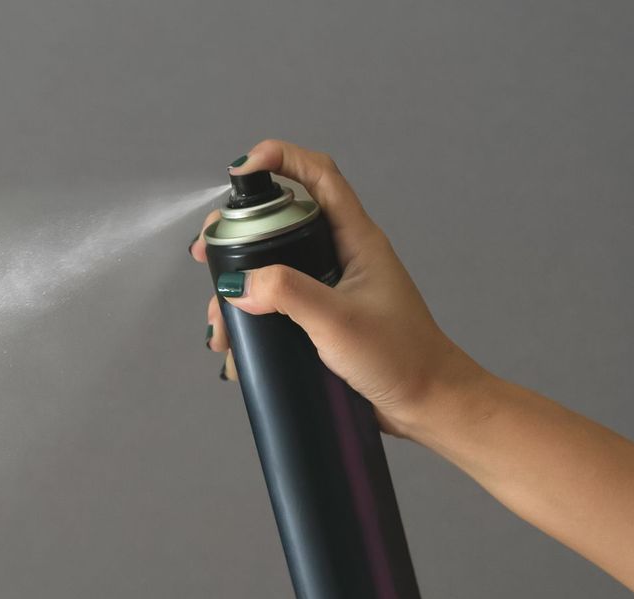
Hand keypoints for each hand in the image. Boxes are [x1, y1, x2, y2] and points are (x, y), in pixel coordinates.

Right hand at [192, 139, 484, 437]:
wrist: (427, 405)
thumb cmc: (401, 357)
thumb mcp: (337, 321)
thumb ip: (287, 294)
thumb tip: (237, 283)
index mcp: (355, 239)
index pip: (318, 176)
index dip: (280, 159)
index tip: (241, 170)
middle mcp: (340, 257)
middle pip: (280, 224)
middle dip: (237, 236)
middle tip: (206, 255)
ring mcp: (330, 289)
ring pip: (271, 271)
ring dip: (238, 292)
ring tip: (220, 326)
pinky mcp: (322, 321)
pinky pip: (277, 309)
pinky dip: (251, 324)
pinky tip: (237, 351)